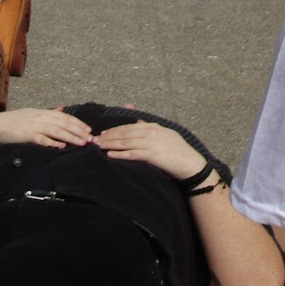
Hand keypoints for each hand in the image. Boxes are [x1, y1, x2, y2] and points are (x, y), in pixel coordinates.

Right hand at [0, 109, 91, 149]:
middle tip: (91, 138)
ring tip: (82, 143)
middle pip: (65, 124)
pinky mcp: (27, 135)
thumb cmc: (13, 122)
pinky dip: (53, 142)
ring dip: (71, 137)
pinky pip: (43, 139)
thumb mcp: (32, 114)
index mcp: (43, 112)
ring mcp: (35, 126)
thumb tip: (61, 109)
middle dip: (79, 131)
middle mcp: (41, 117)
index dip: (78, 123)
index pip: (65, 117)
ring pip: (58, 131)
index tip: (88, 130)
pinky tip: (62, 146)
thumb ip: (48, 113)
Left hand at [93, 119, 207, 181]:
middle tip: (94, 139)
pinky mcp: (151, 155)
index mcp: (153, 127)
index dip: (115, 130)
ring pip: (126, 142)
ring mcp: (151, 143)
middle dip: (108, 136)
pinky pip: (132, 154)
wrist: (189, 163)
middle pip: (124, 133)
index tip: (103, 133)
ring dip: (110, 144)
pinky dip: (119, 154)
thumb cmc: (177, 150)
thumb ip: (150, 127)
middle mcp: (151, 132)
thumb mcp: (165, 134)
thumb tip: (138, 122)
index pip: (129, 127)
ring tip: (98, 146)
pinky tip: (109, 154)